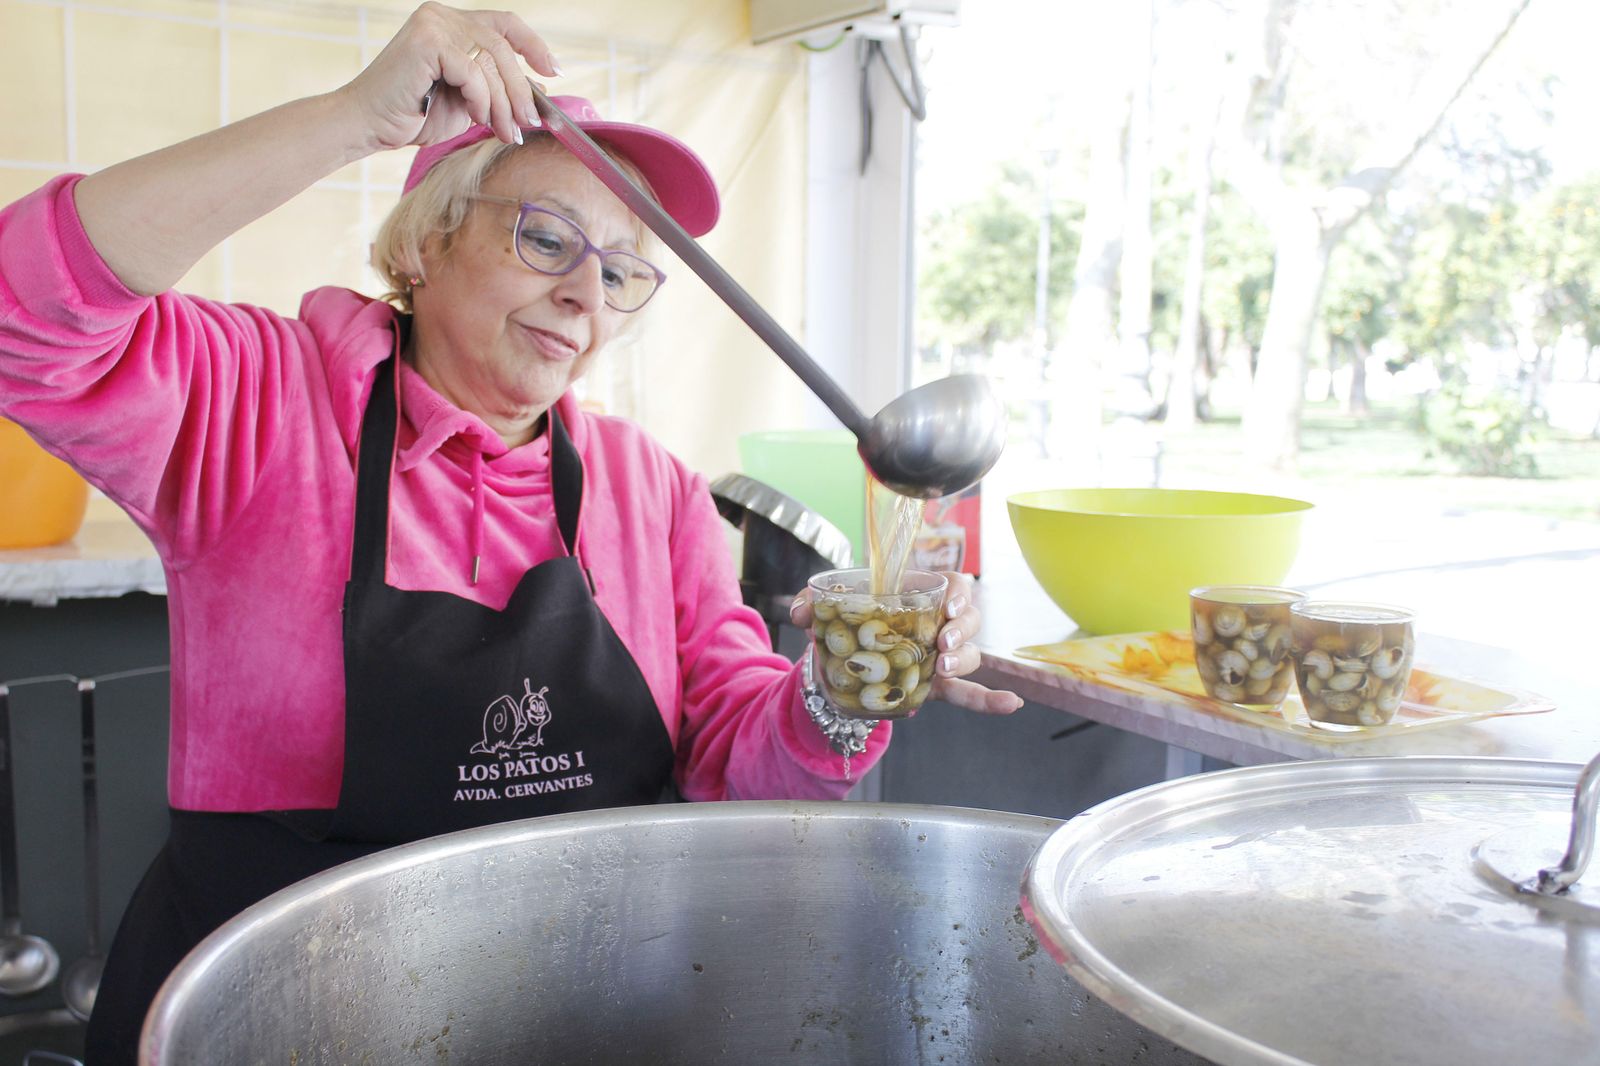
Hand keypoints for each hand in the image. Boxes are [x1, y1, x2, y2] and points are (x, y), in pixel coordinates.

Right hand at [339, 2, 560, 151]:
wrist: (369, 125)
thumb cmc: (413, 115)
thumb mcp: (467, 101)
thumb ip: (495, 89)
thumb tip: (536, 91)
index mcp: (452, 24)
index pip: (504, 24)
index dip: (534, 45)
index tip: (554, 71)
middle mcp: (443, 16)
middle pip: (502, 47)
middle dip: (520, 90)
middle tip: (528, 123)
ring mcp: (434, 24)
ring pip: (491, 61)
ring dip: (504, 103)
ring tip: (505, 131)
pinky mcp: (427, 41)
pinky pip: (473, 71)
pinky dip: (481, 99)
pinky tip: (475, 117)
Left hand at [790, 572, 1022, 715]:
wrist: (842, 664)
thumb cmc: (846, 625)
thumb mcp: (826, 610)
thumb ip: (810, 603)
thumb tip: (801, 612)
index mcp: (919, 595)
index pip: (954, 584)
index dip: (959, 592)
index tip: (948, 605)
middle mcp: (938, 622)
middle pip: (970, 618)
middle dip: (963, 628)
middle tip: (943, 640)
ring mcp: (942, 655)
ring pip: (970, 653)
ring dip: (963, 659)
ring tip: (943, 667)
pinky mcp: (938, 686)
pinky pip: (969, 692)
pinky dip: (990, 699)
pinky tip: (1012, 704)